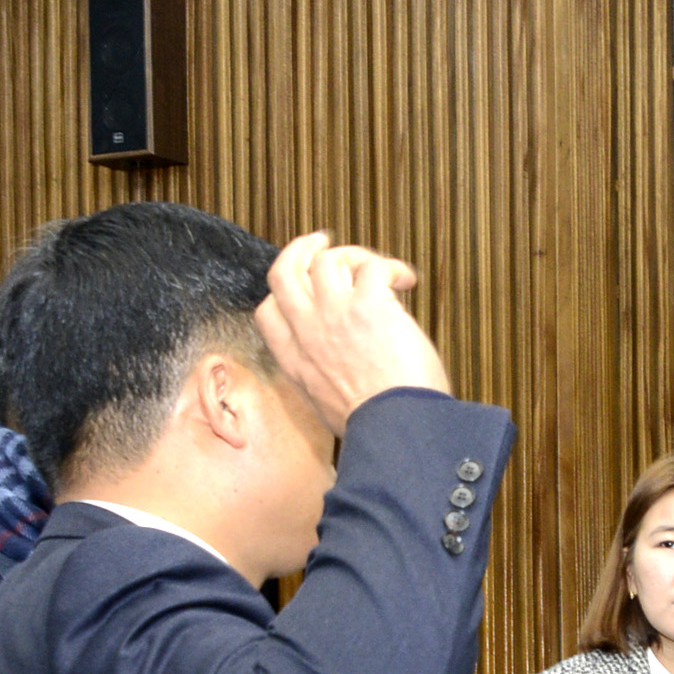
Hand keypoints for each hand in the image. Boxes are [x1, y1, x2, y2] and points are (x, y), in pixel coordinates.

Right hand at [255, 232, 451, 431]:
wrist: (396, 431)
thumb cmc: (376, 430)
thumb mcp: (330, 411)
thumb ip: (325, 382)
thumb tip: (344, 371)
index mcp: (296, 362)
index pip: (267, 313)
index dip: (281, 293)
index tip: (302, 287)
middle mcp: (308, 333)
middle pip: (284, 272)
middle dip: (300, 249)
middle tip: (322, 242)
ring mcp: (335, 315)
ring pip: (326, 260)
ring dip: (353, 255)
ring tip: (378, 267)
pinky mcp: (369, 305)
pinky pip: (372, 266)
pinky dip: (391, 267)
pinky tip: (406, 280)